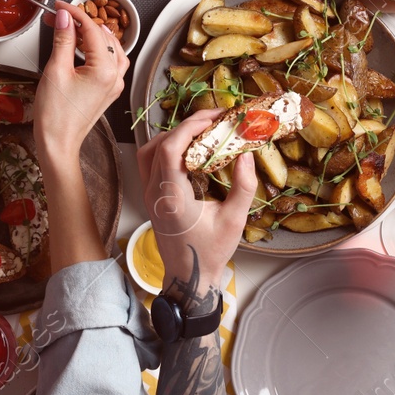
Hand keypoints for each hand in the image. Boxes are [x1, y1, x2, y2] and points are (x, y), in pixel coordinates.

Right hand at [33, 2, 130, 155]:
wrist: (58, 143)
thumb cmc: (55, 115)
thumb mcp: (55, 71)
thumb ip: (63, 40)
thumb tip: (65, 17)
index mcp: (105, 70)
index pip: (92, 30)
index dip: (74, 13)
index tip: (59, 6)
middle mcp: (115, 76)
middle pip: (102, 37)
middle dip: (80, 23)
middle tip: (58, 17)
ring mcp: (114, 84)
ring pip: (110, 48)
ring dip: (91, 35)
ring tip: (70, 29)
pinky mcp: (108, 90)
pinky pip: (110, 62)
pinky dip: (98, 50)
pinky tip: (82, 47)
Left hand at [138, 111, 257, 287]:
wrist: (189, 276)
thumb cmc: (211, 252)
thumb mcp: (235, 220)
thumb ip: (243, 186)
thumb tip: (246, 154)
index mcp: (172, 198)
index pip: (169, 150)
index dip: (188, 127)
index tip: (213, 118)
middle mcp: (154, 193)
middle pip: (158, 146)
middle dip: (185, 127)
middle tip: (213, 120)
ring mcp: (148, 195)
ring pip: (148, 152)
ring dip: (172, 136)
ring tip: (200, 131)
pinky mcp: (150, 197)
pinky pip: (150, 163)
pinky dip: (166, 148)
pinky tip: (188, 149)